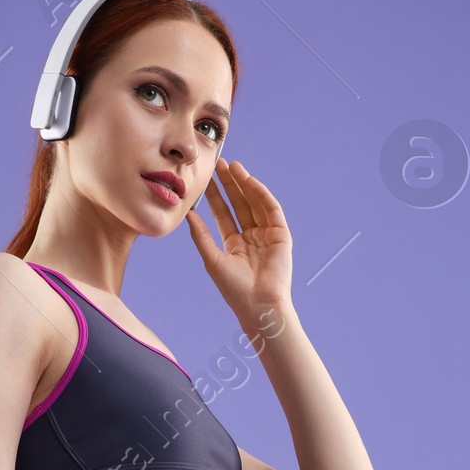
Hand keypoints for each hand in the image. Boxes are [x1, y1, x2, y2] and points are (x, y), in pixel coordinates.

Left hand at [186, 158, 292, 330]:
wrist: (259, 305)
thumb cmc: (235, 289)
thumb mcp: (213, 260)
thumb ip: (201, 236)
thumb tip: (188, 214)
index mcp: (234, 245)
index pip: (224, 214)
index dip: (215, 196)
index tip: (206, 179)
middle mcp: (251, 237)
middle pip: (239, 204)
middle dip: (229, 184)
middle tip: (219, 164)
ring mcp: (267, 235)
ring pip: (254, 203)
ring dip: (244, 184)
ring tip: (233, 166)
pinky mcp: (281, 235)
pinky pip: (270, 209)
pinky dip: (260, 194)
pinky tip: (249, 181)